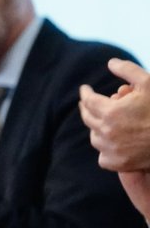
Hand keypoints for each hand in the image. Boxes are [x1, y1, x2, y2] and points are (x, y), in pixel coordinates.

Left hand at [79, 58, 149, 172]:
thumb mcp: (149, 83)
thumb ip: (128, 70)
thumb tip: (110, 63)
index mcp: (110, 112)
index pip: (88, 100)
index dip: (86, 93)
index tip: (85, 89)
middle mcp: (106, 132)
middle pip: (87, 118)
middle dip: (87, 108)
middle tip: (86, 104)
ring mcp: (111, 150)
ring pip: (94, 138)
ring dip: (96, 129)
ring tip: (100, 122)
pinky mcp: (119, 164)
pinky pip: (103, 157)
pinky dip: (105, 150)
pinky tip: (110, 144)